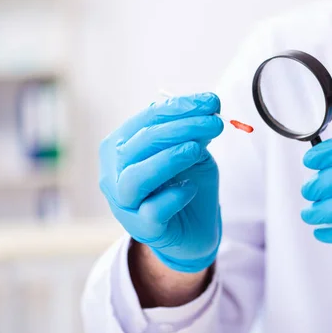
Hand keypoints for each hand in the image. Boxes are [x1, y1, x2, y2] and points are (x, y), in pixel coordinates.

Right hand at [99, 93, 223, 272]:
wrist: (194, 231)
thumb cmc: (186, 184)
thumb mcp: (193, 153)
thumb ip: (194, 132)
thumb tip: (209, 106)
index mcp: (122, 147)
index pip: (146, 119)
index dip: (179, 107)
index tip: (212, 101)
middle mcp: (115, 173)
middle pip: (141, 143)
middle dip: (181, 128)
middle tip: (216, 122)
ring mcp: (125, 203)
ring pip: (136, 177)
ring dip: (167, 159)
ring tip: (196, 149)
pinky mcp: (142, 228)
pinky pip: (152, 210)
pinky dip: (173, 196)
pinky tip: (191, 188)